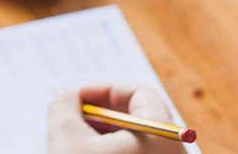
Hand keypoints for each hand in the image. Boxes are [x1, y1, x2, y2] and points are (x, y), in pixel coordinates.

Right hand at [47, 84, 188, 153]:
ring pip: (137, 141)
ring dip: (104, 135)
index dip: (106, 90)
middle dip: (102, 114)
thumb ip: (63, 107)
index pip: (142, 94)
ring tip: (74, 140)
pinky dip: (113, 152)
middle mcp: (173, 152)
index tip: (78, 97)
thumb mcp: (66, 137)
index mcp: (163, 135)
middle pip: (140, 119)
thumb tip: (64, 93)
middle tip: (73, 117)